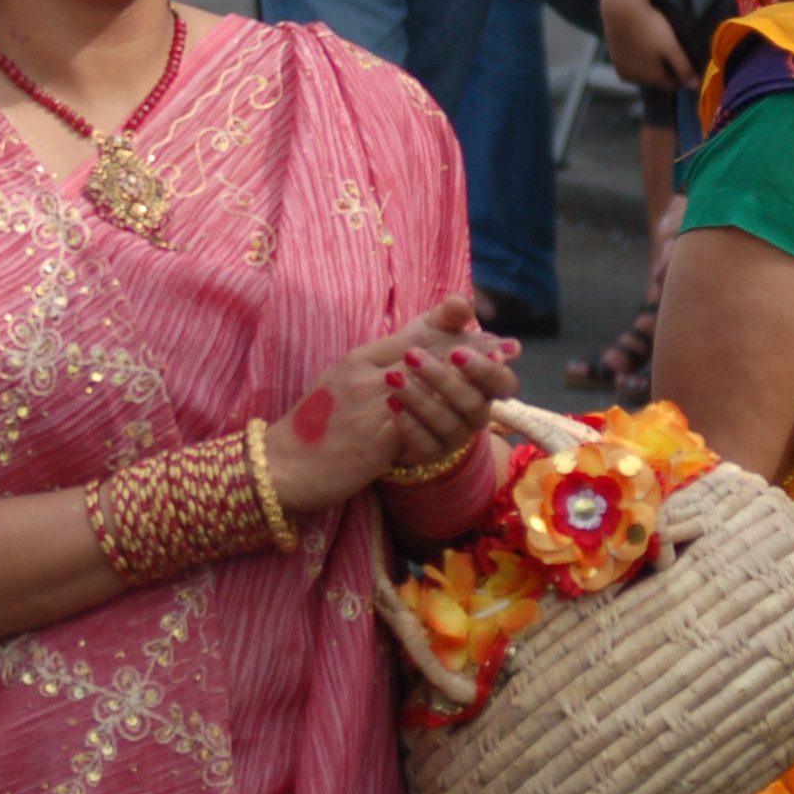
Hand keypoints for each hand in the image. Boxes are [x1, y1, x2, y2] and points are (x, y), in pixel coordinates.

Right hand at [262, 298, 518, 509]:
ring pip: (435, 384)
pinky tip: (470, 422)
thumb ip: (379, 370)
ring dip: (469, 384)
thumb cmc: (317, 429)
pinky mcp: (377, 433)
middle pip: (433, 352)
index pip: (415, 333)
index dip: (456, 329)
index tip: (488, 332)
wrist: (284, 464)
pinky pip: (423, 421)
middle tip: (509, 351)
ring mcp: (372, 400)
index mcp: (360, 358)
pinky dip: (448, 419)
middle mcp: (368, 372)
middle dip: (475, 351)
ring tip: (497, 384)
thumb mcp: (344, 386)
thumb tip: (417, 362)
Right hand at [605, 0, 695, 90]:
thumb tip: (695, 86)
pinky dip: (635, 69)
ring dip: (649, 74)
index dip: (681, 79)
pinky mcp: (614, 60)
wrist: (621, 11)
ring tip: (657, 60)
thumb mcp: (671, 46)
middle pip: (655, 83)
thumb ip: (683, 68)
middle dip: (665, 76)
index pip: (671, 86)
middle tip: (673, 61)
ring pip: (640, 78)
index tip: (687, 69)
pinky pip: (627, 72)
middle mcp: (635, 77)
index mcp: (651, 76)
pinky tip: (639, 58)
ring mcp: (622, 69)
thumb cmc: (650, 27)